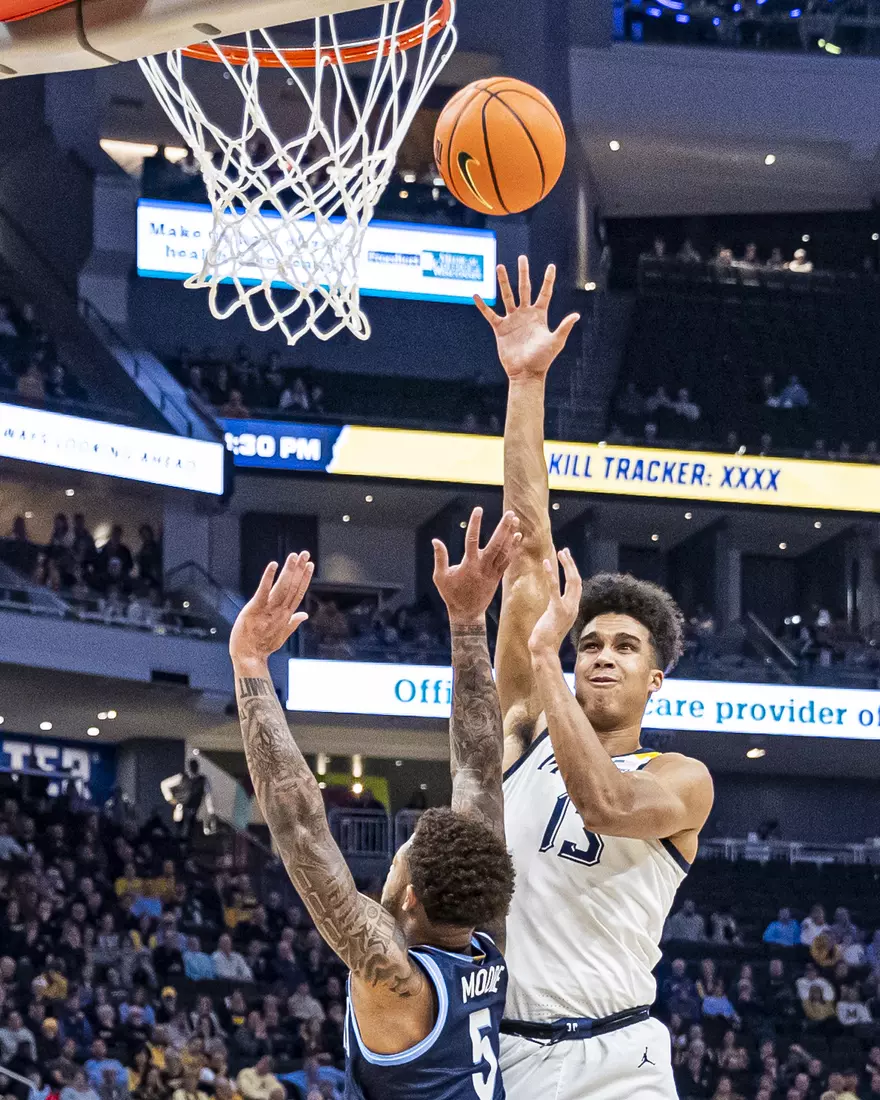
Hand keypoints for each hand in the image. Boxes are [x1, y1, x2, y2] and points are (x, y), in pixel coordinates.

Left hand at [229, 552, 313, 661]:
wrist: (248, 657)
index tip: (310, 565)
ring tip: (294, 556)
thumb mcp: (281, 635)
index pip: (298, 592)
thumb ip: (293, 623)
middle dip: (299, 569)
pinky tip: (274, 565)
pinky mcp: (254, 608)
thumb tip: (305, 615)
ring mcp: (268, 609)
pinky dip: (269, 577)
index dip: (304, 578)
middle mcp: (280, 610)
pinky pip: (263, 591)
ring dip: (289, 570)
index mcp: (286, 615)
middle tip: (305, 553)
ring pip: (282, 587)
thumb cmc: (262, 646)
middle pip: (292, 586)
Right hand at [433, 508, 520, 624]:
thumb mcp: (440, 577)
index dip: (475, 523)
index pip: (472, 540)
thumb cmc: (451, 594)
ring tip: (515, 520)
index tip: (478, 509)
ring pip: (504, 551)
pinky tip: (517, 536)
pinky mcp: (498, 576)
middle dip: (503, 528)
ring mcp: (492, 572)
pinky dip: (513, 548)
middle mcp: (483, 567)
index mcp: (469, 565)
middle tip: (510, 513)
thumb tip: (435, 540)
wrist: (467, 613)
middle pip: (496, 544)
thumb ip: (440, 558)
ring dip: (510, 535)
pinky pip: (508, 560)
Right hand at [474, 256, 579, 381]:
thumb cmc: (543, 359)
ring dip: (503, 282)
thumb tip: (577, 315)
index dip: (548, 280)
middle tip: (522, 257)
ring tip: (500, 266)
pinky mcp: (501, 328)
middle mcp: (526, 314)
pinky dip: (483, 305)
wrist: (526, 372)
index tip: (551, 266)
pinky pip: (490, 314)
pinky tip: (476, 295)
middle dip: (523, 273)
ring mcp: (513, 320)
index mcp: (540, 315)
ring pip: (507, 297)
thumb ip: (564, 327)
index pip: (545, 293)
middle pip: (524, 289)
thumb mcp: (556, 342)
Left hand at [528, 548, 582, 656]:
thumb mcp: (552, 620)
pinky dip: (551, 575)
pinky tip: (546, 564)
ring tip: (561, 552)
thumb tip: (553, 603)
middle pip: (577, 580)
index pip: (576, 586)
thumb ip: (555, 610)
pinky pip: (555, 589)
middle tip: (565, 551)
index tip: (567, 559)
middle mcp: (573, 607)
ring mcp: (567, 609)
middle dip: (571, 564)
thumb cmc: (544, 638)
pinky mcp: (557, 610)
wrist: (544, 651)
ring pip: (571, 581)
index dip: (573, 571)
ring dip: (567, 565)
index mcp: (572, 609)